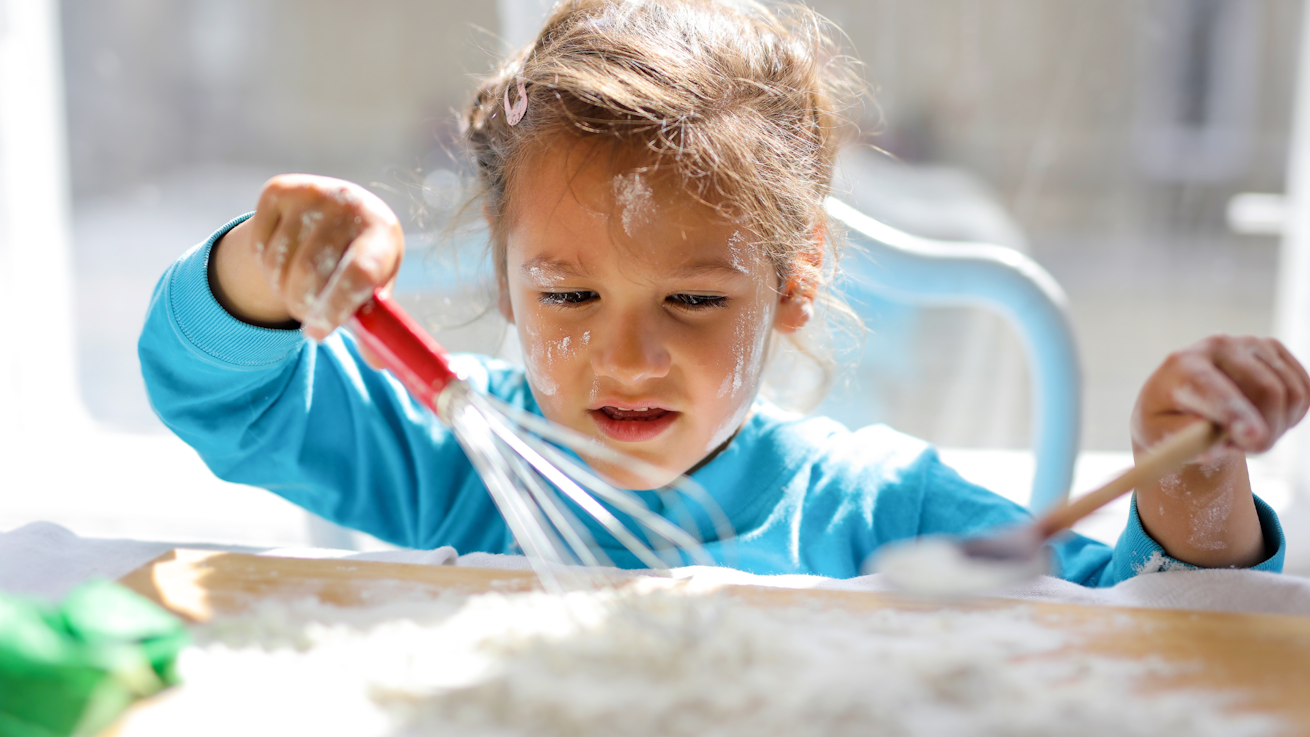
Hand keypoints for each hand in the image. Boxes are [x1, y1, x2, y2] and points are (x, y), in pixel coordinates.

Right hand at [211, 175, 403, 341]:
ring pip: (279, 262)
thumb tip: (377, 364)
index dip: (335, 308)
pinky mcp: (279, 189)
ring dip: (282, 290)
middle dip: (303, 306)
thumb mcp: (373, 291)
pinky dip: (265, 268)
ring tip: (299, 289)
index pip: (359, 272)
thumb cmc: (359, 263)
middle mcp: (349, 202)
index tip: (318, 333)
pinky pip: (259, 246)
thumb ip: (374, 327)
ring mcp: (313, 191)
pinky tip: (285, 263)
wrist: (338, 213)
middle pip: (310, 271)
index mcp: (382, 232)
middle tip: (308, 319)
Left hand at [1131, 335, 1307, 566]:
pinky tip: (1264, 417)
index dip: (1237, 415)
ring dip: (1277, 428)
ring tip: (1245, 432)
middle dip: (1266, 434)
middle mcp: (1218, 346)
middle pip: (1267, 391)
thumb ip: (1187, 441)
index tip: (1254, 438)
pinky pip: (1305, 391)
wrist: (1182, 395)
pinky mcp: (1274, 348)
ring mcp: (1250, 343)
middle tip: (1247, 450)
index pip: (1216, 391)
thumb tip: (1216, 442)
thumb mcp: (1161, 436)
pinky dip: (1291, 416)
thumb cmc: (1167, 420)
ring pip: (1291, 394)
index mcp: (1183, 366)